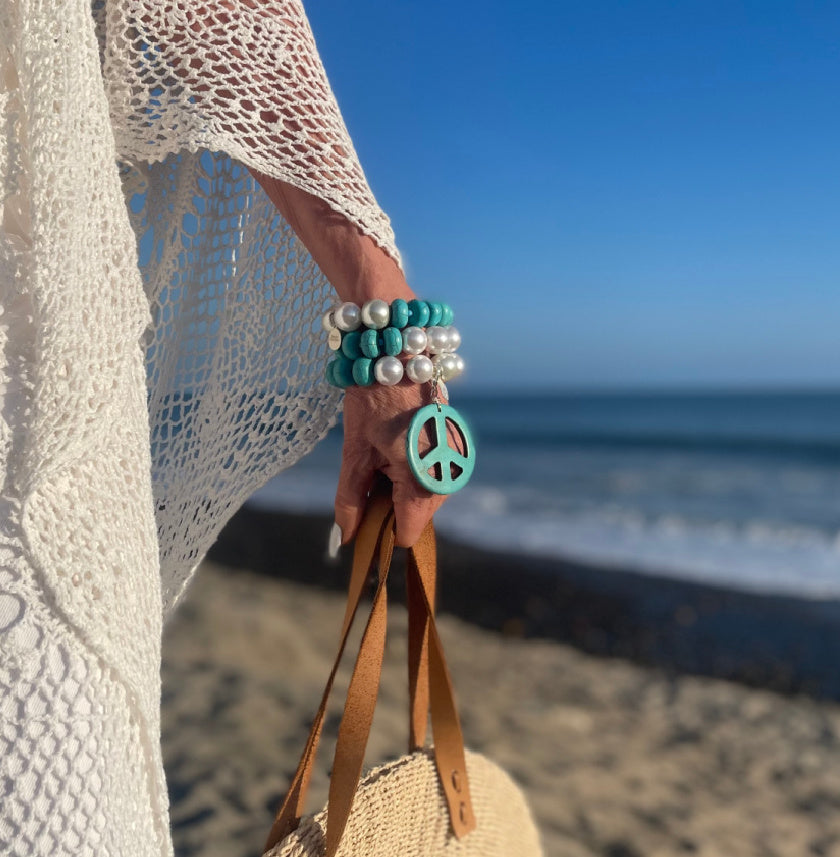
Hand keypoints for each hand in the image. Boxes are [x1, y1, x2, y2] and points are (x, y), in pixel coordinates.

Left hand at [335, 383, 451, 547]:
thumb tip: (345, 537)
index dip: (382, 531)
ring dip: (404, 489)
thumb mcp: (354, 454)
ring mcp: (456, 462)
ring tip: (386, 456)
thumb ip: (349, 500)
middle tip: (372, 472)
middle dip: (392, 506)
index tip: (364, 515)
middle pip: (417, 518)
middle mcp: (446, 478)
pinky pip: (437, 478)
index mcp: (421, 483)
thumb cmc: (373, 404)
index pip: (405, 535)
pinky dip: (417, 473)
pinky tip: (401, 448)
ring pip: (427, 499)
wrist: (398, 359)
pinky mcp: (458, 449)